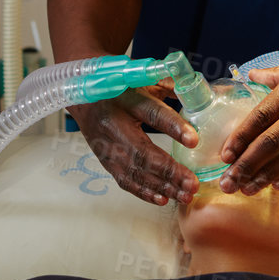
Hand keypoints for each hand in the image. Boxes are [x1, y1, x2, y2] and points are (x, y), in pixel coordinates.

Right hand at [68, 83, 199, 206]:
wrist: (82, 97)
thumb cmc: (118, 87)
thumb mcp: (142, 80)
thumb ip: (169, 86)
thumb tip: (196, 93)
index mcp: (126, 100)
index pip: (152, 114)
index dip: (173, 127)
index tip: (194, 141)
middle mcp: (114, 126)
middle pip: (143, 152)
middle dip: (170, 171)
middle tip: (193, 184)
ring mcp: (107, 147)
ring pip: (135, 171)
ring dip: (161, 186)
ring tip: (185, 195)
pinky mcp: (105, 161)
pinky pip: (125, 180)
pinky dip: (144, 192)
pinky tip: (163, 199)